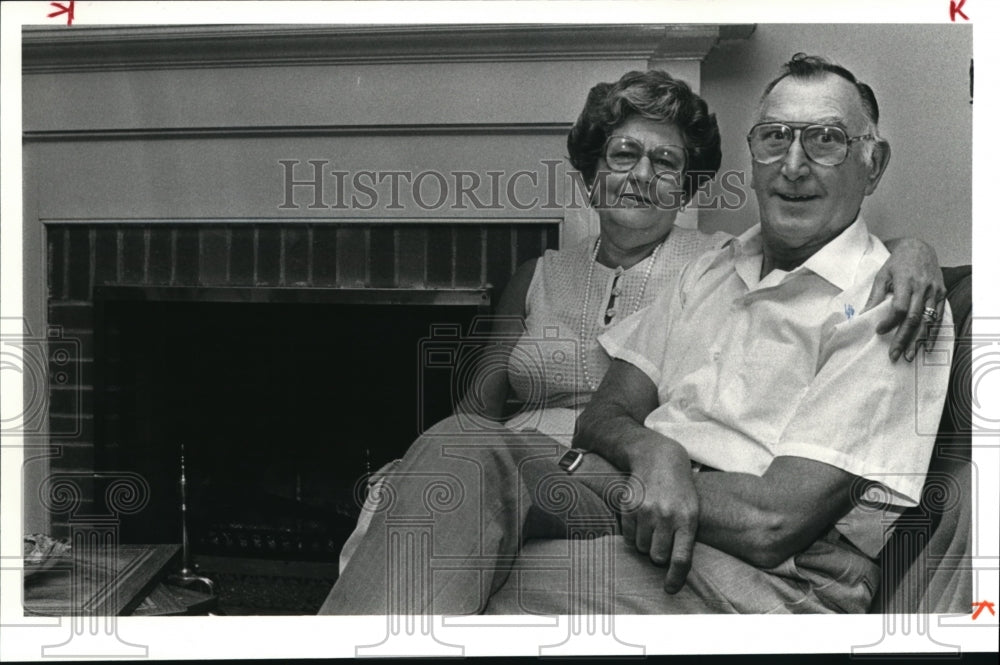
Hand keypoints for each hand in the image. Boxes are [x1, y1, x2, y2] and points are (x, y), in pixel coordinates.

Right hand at [619, 442, 698, 593]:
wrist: (659, 458)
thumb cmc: (680, 490)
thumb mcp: (692, 510)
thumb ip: (685, 537)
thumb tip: (674, 569)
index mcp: (687, 519)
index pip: (680, 559)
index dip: (675, 578)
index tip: (670, 589)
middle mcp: (666, 516)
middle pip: (657, 556)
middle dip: (658, 554)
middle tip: (662, 541)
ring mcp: (645, 510)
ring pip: (641, 547)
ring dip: (645, 543)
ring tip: (652, 525)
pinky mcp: (628, 506)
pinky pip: (627, 535)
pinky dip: (633, 533)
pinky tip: (641, 518)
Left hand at [864, 238, 945, 361]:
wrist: (919, 248)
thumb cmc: (897, 263)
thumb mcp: (882, 275)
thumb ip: (875, 296)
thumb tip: (862, 316)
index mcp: (907, 281)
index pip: (900, 307)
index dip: (890, 322)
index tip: (879, 331)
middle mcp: (923, 287)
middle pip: (914, 318)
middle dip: (904, 338)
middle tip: (894, 355)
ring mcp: (934, 291)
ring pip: (927, 320)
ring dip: (918, 340)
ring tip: (909, 356)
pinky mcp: (941, 294)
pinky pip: (938, 317)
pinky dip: (932, 333)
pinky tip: (926, 346)